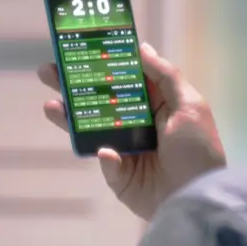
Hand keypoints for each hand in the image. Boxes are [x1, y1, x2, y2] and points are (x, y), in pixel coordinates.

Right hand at [38, 43, 225, 220]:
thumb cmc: (197, 148)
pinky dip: (106, 157)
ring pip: (92, 128)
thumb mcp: (189, 106)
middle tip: (47, 71)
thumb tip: (142, 47)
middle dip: (73, 85)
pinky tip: (108, 152)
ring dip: (70, 117)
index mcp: (156, 104)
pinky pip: (106, 162)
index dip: (103, 63)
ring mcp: (125, 149)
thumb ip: (165, 76)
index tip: (79, 47)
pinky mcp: (119, 175)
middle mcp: (137, 123)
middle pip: (100, 99)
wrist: (199, 198)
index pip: (123, 78)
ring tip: (50, 105)